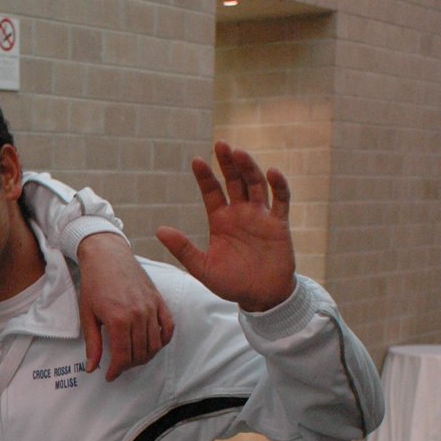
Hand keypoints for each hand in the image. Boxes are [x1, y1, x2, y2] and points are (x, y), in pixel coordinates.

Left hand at [76, 234, 174, 380]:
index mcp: (118, 319)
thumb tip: (91, 368)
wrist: (107, 257)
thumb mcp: (87, 315)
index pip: (123, 356)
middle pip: (140, 353)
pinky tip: (152, 345)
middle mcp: (138, 315)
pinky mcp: (159, 301)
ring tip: (132, 358)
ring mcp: (151, 307)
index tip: (110, 376)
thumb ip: (92, 344)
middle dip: (129, 365)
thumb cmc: (94, 284)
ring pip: (155, 344)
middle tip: (119, 366)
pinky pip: (168, 327)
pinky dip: (163, 340)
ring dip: (145, 356)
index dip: (117, 370)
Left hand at [156, 141, 296, 313]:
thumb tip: (159, 230)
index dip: (205, 177)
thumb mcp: (202, 268)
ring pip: (256, 185)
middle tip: (221, 144)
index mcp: (220, 220)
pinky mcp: (279, 224)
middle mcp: (240, 213)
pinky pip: (281, 200)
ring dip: (249, 168)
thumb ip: (183, 249)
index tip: (196, 161)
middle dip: (227, 163)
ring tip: (239, 153)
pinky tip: (272, 171)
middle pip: (234, 181)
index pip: (212, 192)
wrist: (260, 296)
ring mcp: (260, 216)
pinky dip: (279, 185)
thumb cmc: (231, 282)